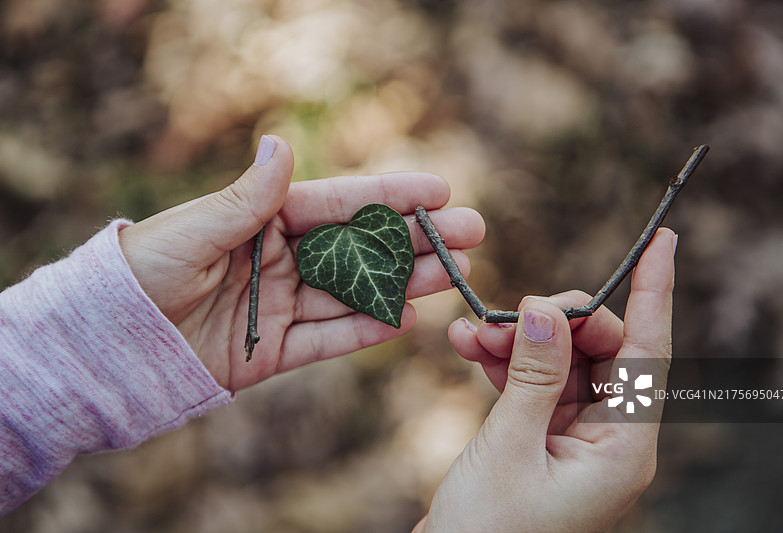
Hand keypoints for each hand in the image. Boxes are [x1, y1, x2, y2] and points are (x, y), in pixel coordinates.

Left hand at [118, 135, 484, 390]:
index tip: (439, 190)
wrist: (109, 344)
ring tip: (454, 274)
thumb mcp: (195, 231)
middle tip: (470, 232)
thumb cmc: (141, 273)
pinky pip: (327, 339)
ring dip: (404, 284)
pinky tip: (404, 319)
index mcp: (262, 220)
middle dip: (416, 240)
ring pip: (353, 293)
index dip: (389, 196)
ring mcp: (280, 305)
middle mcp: (279, 260)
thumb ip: (247, 199)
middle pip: (359, 249)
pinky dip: (364, 331)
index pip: (338, 204)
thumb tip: (282, 145)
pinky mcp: (274, 350)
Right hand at [415, 228, 675, 531]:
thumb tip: (549, 309)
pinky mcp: (543, 440)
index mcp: (622, 450)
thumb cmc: (487, 530)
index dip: (655, 293)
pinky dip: (503, 364)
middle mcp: (608, 441)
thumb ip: (533, 374)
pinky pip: (532, 385)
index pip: (649, 355)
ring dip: (517, 342)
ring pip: (560, 364)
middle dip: (554, 323)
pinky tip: (468, 347)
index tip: (663, 242)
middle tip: (506, 314)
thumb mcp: (510, 445)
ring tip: (471, 332)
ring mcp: (576, 440)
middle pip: (601, 353)